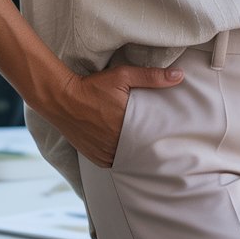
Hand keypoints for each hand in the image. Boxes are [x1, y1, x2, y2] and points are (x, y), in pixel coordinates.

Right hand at [44, 63, 185, 166]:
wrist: (61, 98)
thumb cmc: (92, 86)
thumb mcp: (122, 76)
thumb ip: (151, 77)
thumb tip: (178, 76)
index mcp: (126, 124)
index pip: (152, 137)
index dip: (162, 137)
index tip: (170, 136)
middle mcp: (115, 142)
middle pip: (141, 149)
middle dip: (149, 145)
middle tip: (160, 142)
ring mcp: (105, 152)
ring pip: (128, 159)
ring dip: (135, 153)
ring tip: (145, 147)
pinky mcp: (95, 157)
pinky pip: (114, 162)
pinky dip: (121, 157)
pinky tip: (127, 151)